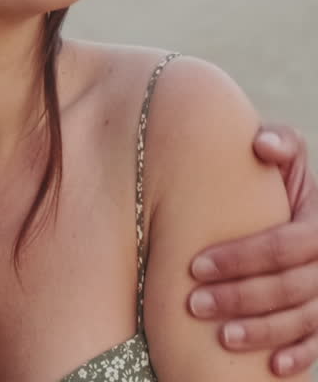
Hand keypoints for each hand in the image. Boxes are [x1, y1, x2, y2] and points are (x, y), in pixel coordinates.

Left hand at [188, 124, 317, 376]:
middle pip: (290, 287)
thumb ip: (280, 142)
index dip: (242, 258)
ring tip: (221, 337)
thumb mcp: (286, 155)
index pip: (284, 246)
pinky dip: (298, 356)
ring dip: (262, 332)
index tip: (196, 265)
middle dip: (241, 297)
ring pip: (302, 320)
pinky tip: (272, 366)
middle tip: (195, 303)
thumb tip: (261, 144)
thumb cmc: (277, 177)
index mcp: (317, 221)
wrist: (292, 203)